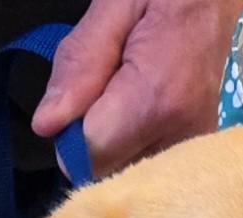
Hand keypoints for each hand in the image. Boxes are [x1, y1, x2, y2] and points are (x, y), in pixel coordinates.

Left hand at [33, 0, 242, 176]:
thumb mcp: (113, 7)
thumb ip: (80, 64)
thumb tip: (48, 124)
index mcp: (156, 98)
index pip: (90, 154)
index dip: (72, 132)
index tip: (82, 96)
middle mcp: (180, 134)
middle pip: (106, 173)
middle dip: (91, 142)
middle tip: (106, 92)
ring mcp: (191, 148)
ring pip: (122, 175)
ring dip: (112, 146)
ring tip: (128, 99)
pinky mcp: (194, 153)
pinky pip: (143, 169)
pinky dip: (131, 149)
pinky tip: (141, 116)